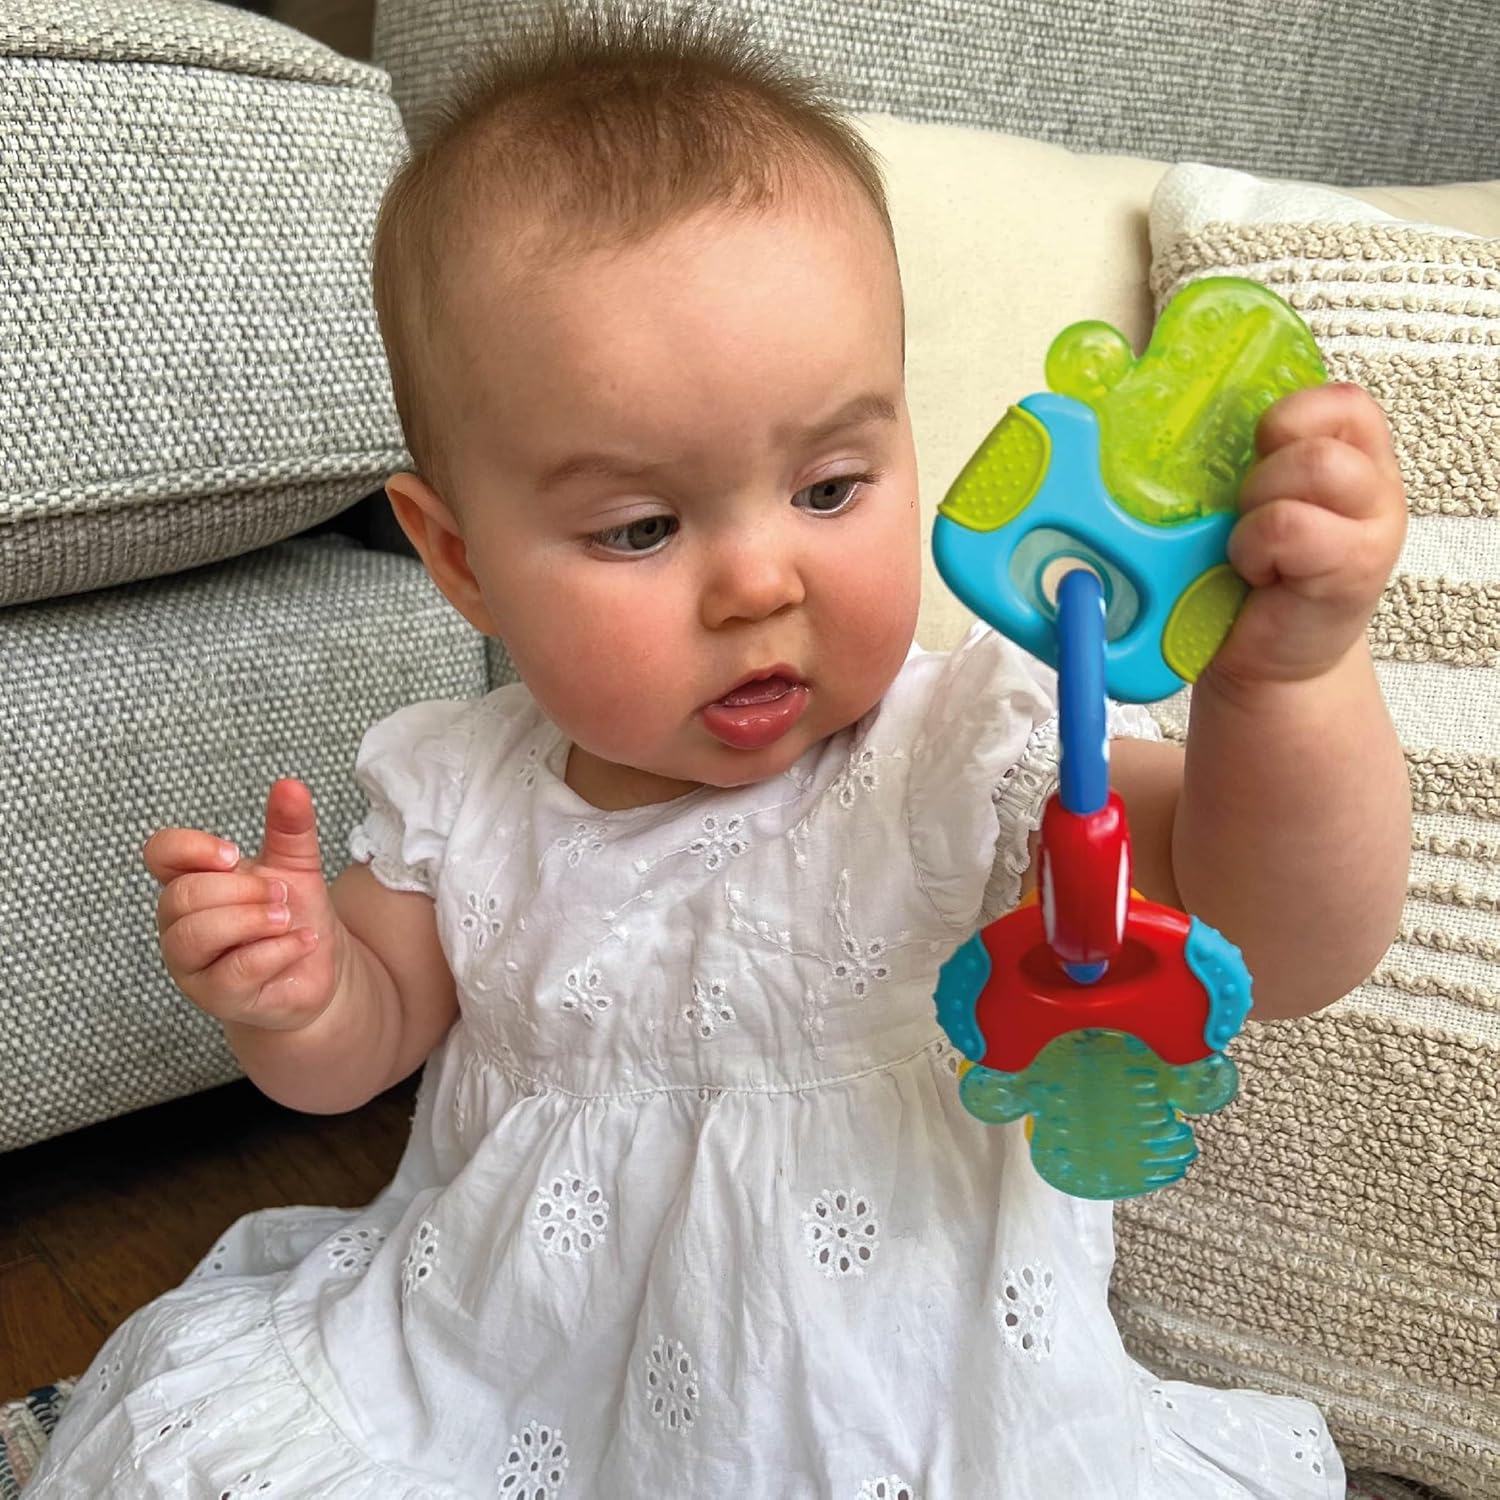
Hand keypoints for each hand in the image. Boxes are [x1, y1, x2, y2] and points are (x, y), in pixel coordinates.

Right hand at [144, 779, 342, 1030]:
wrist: (318, 969)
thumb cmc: (293, 914)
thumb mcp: (296, 865)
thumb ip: (290, 827)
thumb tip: (290, 785)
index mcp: (192, 881)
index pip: (159, 853)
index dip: (190, 848)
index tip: (232, 854)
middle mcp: (181, 923)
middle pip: (181, 895)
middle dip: (241, 890)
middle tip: (282, 895)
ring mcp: (194, 965)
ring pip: (194, 935)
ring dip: (251, 920)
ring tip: (287, 919)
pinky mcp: (218, 997)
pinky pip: (233, 971)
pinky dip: (276, 951)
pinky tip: (302, 941)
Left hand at [1211, 382, 1406, 685]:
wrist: (1266, 658)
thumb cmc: (1247, 576)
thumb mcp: (1242, 503)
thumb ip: (1235, 459)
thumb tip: (1150, 414)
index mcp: (1349, 454)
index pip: (1337, 400)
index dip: (1286, 418)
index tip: (1255, 461)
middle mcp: (1372, 481)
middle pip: (1318, 431)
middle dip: (1261, 470)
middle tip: (1245, 517)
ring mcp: (1375, 523)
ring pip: (1316, 465)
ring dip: (1260, 505)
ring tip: (1250, 546)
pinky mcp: (1359, 566)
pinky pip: (1291, 525)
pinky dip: (1257, 546)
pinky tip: (1257, 572)